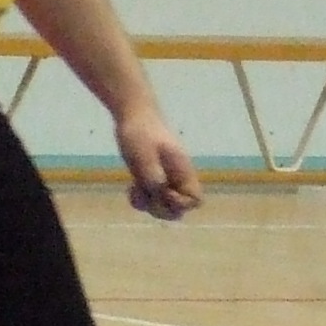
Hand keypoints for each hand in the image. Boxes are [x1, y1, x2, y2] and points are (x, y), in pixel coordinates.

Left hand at [114, 105, 200, 220]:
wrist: (133, 115)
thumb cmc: (141, 133)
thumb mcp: (144, 155)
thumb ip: (154, 176)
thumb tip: (160, 194)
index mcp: (183, 171)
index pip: (195, 199)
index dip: (180, 203)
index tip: (162, 191)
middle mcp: (177, 179)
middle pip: (180, 209)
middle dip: (162, 209)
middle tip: (146, 195)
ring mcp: (165, 180)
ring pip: (164, 207)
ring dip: (149, 205)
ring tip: (134, 190)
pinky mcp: (152, 179)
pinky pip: (152, 199)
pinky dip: (141, 200)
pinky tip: (131, 188)